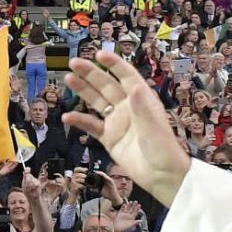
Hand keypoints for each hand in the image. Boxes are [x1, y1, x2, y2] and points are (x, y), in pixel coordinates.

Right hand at [63, 52, 192, 204]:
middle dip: (91, 74)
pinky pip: (92, 126)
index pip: (126, 77)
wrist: (162, 177)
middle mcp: (127, 108)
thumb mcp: (154, 127)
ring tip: (68, 79)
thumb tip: (134, 87)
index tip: (99, 54)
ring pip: (97, 102)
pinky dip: (80, 121)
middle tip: (74, 62)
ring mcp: (117, 123)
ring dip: (83, 91)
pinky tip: (67, 117)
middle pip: (107, 86)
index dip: (114, 65)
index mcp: (141, 101)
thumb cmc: (164, 149)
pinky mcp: (110, 139)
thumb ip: (142, 108)